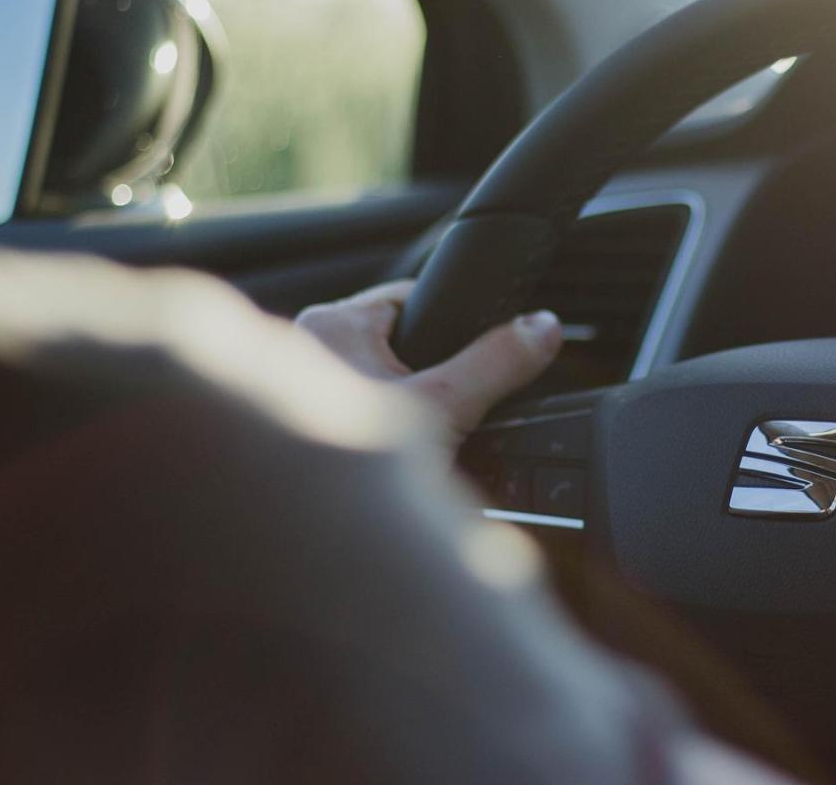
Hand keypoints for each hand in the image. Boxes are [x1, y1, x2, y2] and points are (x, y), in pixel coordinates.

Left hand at [296, 280, 562, 453]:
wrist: (312, 539)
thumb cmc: (348, 471)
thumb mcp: (445, 405)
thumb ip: (497, 363)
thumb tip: (542, 328)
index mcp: (334, 323)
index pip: (409, 297)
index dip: (452, 319)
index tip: (479, 343)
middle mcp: (305, 348)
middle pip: (394, 342)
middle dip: (429, 371)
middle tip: (451, 404)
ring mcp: (293, 390)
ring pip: (374, 381)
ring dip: (404, 404)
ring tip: (424, 436)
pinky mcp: (299, 430)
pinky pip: (352, 412)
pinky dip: (378, 431)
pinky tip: (395, 460)